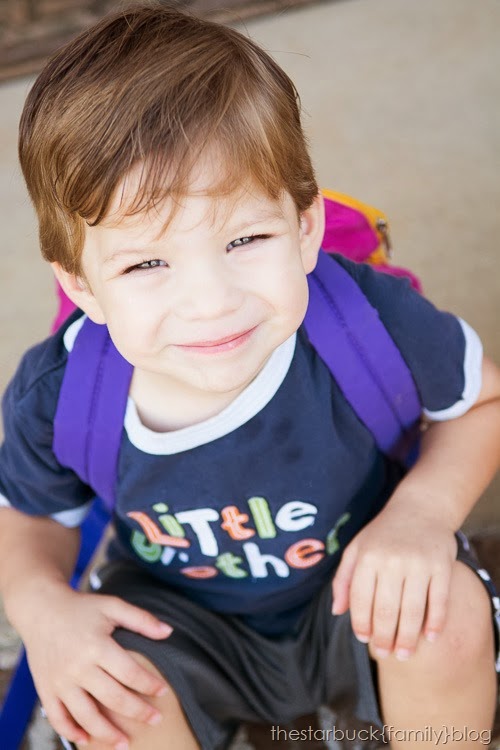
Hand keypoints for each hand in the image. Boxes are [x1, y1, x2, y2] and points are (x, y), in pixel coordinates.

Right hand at [21, 584, 172, 746]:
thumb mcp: (112, 606)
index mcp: (96, 645)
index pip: (129, 672)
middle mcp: (78, 667)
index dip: (149, 684)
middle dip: (137, 712)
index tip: (163, 692)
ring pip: (86, 716)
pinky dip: (72, 732)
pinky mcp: (46, 690)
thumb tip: (169, 631)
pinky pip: (58, 719)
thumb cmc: (81, 608)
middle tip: (156, 719)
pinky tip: (88, 739)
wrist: (41, 609)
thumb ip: (141, 619)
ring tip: (125, 743)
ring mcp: (60, 681)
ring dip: (107, 734)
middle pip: (112, 698)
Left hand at [331, 502, 456, 659]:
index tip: (365, 640)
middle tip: (385, 653)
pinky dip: (435, 623)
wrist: (421, 507)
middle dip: (384, 639)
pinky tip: (429, 637)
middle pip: (385, 611)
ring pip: (412, 611)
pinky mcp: (442, 566)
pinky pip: (439, 602)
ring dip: (407, 639)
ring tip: (404, 654)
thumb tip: (337, 612)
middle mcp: (391, 561)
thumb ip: (343, 580)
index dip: (361, 624)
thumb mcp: (356, 549)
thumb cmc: (383, 533)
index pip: (360, 600)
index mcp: (367, 557)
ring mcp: (418, 564)